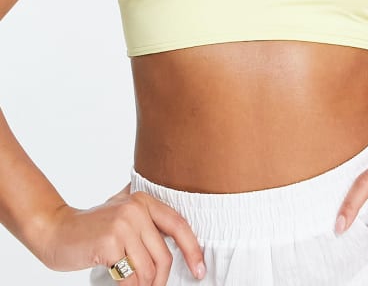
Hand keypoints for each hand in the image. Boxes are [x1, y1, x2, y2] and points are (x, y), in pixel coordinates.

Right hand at [39, 184, 205, 284]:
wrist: (56, 230)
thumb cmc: (91, 227)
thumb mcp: (122, 210)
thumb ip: (146, 215)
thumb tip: (177, 238)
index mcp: (143, 200)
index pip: (178, 225)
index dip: (193, 249)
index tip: (199, 269)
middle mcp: (136, 208)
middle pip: (164, 256)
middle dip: (161, 280)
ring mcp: (123, 225)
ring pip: (148, 270)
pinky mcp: (110, 243)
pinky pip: (131, 278)